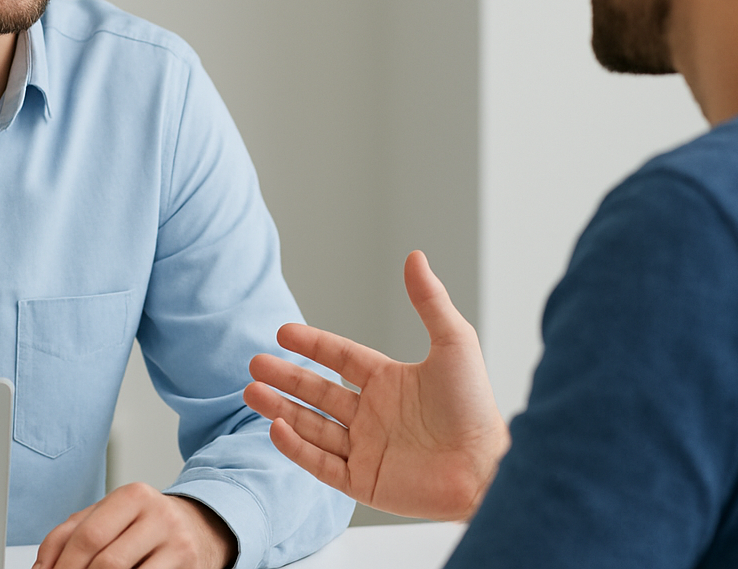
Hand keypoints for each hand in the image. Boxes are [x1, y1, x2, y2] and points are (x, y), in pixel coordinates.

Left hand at [33, 483, 236, 568]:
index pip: (86, 535)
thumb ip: (71, 535)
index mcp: (132, 496)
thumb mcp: (109, 517)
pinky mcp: (187, 565)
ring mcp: (176, 543)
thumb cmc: (145, 524)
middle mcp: (158, 515)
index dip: (60, 565)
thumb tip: (41, 568)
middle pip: (105, 561)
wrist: (200, 527)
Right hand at [244, 250, 509, 521]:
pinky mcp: (365, 482)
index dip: (312, 345)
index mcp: (388, 381)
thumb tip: (415, 256)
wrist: (486, 467)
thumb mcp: (453, 342)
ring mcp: (366, 449)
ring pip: (312, 426)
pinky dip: (297, 448)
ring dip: (281, 409)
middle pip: (317, 392)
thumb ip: (429, 301)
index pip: (339, 358)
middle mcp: (373, 414)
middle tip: (255, 365)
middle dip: (285, 378)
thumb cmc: (476, 406)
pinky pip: (322, 464)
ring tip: (252, 393)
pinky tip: (277, 427)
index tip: (283, 332)